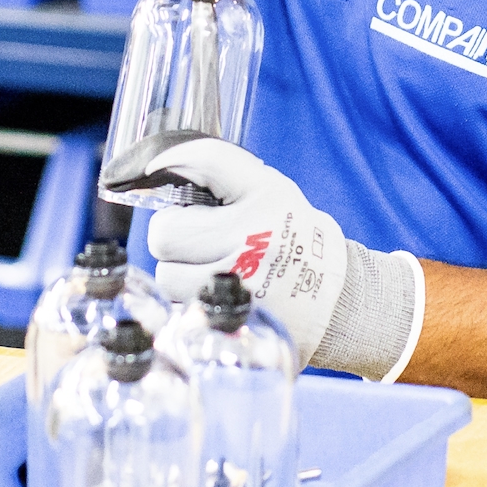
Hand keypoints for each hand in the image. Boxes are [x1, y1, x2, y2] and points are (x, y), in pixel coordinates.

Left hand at [144, 139, 346, 356]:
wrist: (333, 297)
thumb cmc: (290, 235)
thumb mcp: (268, 189)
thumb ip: (218, 168)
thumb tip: (160, 164)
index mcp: (265, 200)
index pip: (204, 163)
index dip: (170, 161)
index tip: (153, 170)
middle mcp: (254, 242)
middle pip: (165, 234)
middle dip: (174, 235)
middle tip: (198, 239)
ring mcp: (241, 289)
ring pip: (166, 277)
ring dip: (179, 273)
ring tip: (211, 270)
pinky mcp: (230, 325)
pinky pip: (180, 309)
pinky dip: (190, 302)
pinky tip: (217, 296)